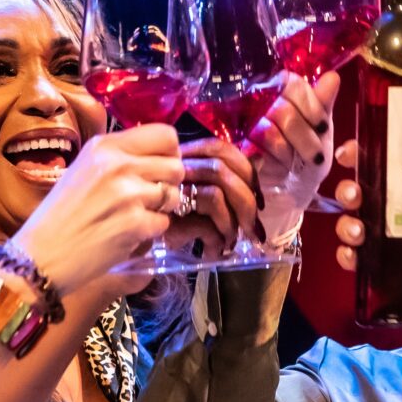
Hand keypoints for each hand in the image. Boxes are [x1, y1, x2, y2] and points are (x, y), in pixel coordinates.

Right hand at [8, 122, 184, 314]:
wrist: (41, 255)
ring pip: (174, 195)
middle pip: (176, 165)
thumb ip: (119, 158)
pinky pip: (164, 223)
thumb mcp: (84, 169)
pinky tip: (128, 233)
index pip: (165, 134)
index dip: (170, 153)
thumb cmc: (60, 215)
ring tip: (136, 215)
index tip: (160, 167)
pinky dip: (151, 231)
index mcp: (105, 146)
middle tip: (151, 197)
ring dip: (162, 208)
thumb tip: (160, 155)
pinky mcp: (134, 224)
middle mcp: (118, 164)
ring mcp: (127, 194)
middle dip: (169, 183)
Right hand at [168, 134, 259, 259]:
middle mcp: (172, 172)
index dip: (247, 172)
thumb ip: (226, 176)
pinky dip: (218, 239)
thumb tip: (259, 161)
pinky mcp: (167, 223)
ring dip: (232, 224)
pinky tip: (214, 250)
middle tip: (253, 230)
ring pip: (215, 195)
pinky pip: (206, 224)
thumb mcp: (201, 195)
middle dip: (247, 204)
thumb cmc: (176, 223)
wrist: (141, 248)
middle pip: (220, 169)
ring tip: (229, 241)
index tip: (258, 199)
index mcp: (183, 160)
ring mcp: (166, 196)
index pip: (221, 150)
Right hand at [247, 70, 340, 240]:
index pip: (295, 87)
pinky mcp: (234, 147)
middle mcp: (259, 99)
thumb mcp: (321, 131)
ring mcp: (243, 123)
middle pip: (284, 112)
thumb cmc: (308, 153)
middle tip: (315, 157)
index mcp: (282, 87)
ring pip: (270, 134)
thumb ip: (324, 105)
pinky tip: (281, 170)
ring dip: (289, 154)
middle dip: (305, 139)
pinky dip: (273, 165)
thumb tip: (333, 78)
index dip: (312, 109)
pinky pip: (256, 154)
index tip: (323, 129)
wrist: (290, 186)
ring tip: (296, 165)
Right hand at [330, 143, 401, 274]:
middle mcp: (386, 206)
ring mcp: (379, 234)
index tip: (350, 153)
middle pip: (355, 191)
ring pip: (349, 223)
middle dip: (346, 190)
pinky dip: (347, 256)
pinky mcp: (377, 261)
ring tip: (358, 232)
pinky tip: (354, 256)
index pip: (376, 161)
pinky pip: (353, 257)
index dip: (358, 153)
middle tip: (354, 195)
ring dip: (346, 225)